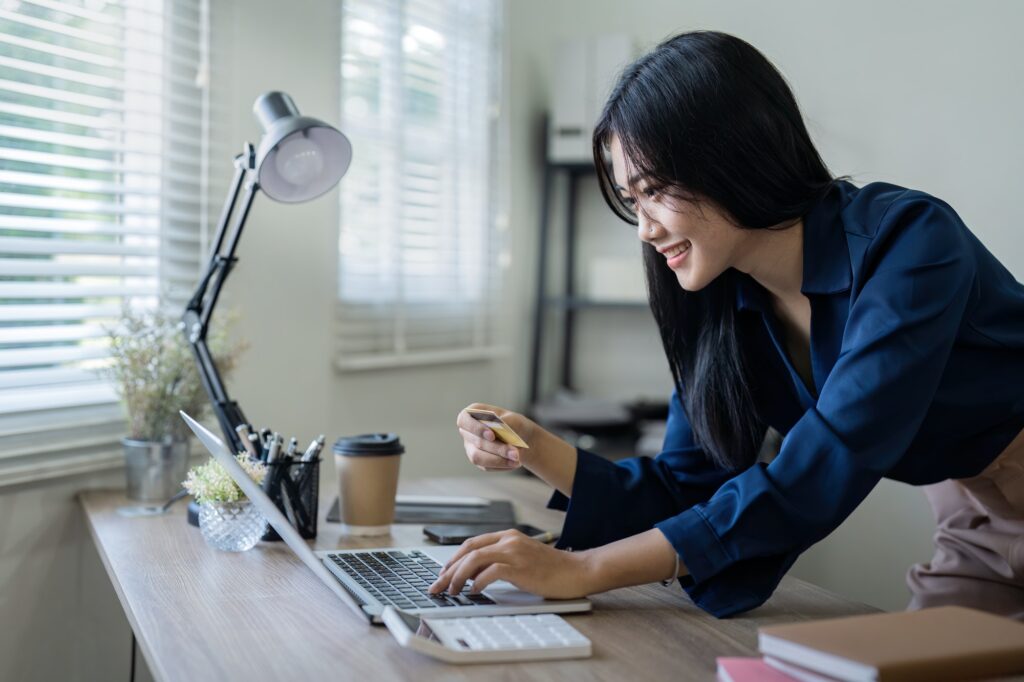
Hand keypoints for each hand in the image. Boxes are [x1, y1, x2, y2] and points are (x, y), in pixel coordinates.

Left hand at [428, 529, 593, 598]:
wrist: (577, 571)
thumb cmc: (552, 569)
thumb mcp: (522, 559)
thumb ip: (500, 562)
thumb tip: (472, 576)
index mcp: (508, 536)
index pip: (471, 544)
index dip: (453, 558)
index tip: (442, 573)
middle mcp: (509, 540)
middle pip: (468, 551)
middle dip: (448, 569)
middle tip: (438, 586)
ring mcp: (515, 552)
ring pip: (474, 559)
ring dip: (458, 576)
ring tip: (452, 590)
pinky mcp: (521, 568)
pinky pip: (491, 572)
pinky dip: (478, 582)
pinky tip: (473, 591)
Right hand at [457, 403, 536, 471]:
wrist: (521, 440)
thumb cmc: (514, 425)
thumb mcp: (515, 419)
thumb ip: (508, 422)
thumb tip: (500, 426)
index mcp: (473, 413)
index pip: (464, 420)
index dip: (475, 428)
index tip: (492, 435)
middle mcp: (468, 431)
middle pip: (476, 441)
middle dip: (497, 448)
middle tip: (515, 453)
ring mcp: (471, 447)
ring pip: (477, 457)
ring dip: (498, 460)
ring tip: (516, 460)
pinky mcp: (478, 461)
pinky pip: (486, 466)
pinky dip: (501, 465)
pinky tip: (514, 463)